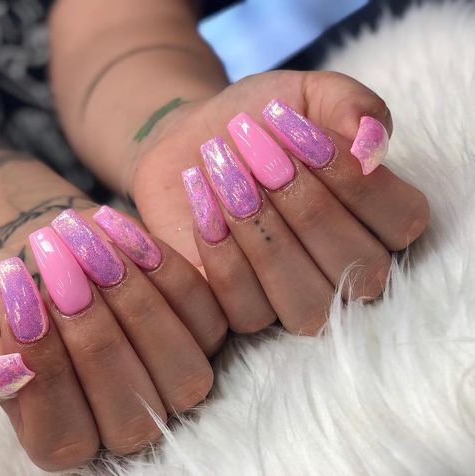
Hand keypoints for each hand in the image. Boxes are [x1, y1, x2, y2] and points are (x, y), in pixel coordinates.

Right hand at [0, 206, 226, 470]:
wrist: (53, 257)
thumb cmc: (13, 300)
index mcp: (67, 436)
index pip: (65, 435)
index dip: (46, 371)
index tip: (20, 301)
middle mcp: (131, 419)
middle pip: (131, 410)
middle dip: (93, 336)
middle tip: (57, 269)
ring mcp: (176, 378)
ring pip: (181, 368)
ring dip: (135, 304)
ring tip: (89, 246)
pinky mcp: (205, 332)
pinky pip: (205, 313)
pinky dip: (168, 271)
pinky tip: (122, 230)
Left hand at [131, 70, 428, 333]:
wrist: (193, 144)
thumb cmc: (257, 123)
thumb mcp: (304, 95)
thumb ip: (349, 105)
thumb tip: (371, 147)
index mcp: (378, 219)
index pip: (401, 219)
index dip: (350, 177)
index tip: (294, 128)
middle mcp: (347, 270)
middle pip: (354, 264)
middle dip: (300, 199)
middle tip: (255, 151)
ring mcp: (298, 298)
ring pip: (306, 302)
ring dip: (263, 232)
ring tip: (226, 176)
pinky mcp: (245, 310)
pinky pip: (248, 311)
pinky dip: (223, 255)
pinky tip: (204, 208)